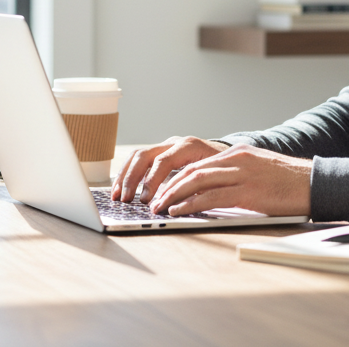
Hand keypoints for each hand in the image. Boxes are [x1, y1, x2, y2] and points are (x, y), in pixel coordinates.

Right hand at [111, 136, 228, 203]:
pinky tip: (120, 189)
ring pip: (138, 156)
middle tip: (126, 199)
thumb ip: (196, 189)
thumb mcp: (215, 178)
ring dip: (125, 176)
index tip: (145, 200)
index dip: (151, 181)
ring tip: (117, 196)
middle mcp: (174, 143)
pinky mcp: (161, 154)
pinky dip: (127, 174)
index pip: (163, 161)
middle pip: (144, 155)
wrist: (231, 157)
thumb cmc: (224, 171)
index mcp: (188, 146)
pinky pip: (139, 160)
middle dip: (132, 179)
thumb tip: (176, 205)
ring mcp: (166, 147)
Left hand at [147, 144, 310, 217]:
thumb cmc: (289, 182)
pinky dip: (191, 204)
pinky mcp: (249, 191)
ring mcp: (242, 174)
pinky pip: (212, 197)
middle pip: (191, 170)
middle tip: (152, 201)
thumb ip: (236, 177)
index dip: (174, 178)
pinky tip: (179, 212)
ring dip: (173, 196)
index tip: (160, 191)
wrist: (316, 182)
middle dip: (167, 187)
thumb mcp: (258, 171)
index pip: (197, 164)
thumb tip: (211, 193)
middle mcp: (236, 160)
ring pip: (197, 181)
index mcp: (237, 154)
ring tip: (159, 208)